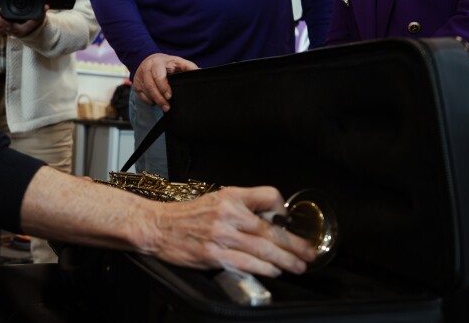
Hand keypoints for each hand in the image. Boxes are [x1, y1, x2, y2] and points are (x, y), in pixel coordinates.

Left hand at [0, 6, 47, 38]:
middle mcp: (14, 31)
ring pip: (0, 25)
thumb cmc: (35, 24)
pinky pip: (0, 24)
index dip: (4, 22)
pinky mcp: (7, 27)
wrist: (33, 30)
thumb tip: (46, 6)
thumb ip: (42, 12)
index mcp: (21, 30)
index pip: (11, 27)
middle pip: (3, 26)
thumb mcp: (39, 18)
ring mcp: (9, 30)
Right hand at [134, 53, 197, 110]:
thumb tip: (200, 72)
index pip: (158, 76)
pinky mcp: (136, 85)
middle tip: (167, 107)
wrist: (149, 60)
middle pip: (150, 86)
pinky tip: (156, 102)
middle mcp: (146, 69)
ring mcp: (139, 77)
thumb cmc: (166, 63)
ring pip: (145, 93)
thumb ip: (189, 67)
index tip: (170, 96)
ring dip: (155, 101)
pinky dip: (149, 101)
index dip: (163, 87)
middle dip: (159, 98)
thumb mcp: (178, 61)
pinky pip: (141, 97)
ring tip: (164, 106)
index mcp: (157, 63)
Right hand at [147, 186, 315, 275]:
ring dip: (285, 260)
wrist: (158, 226)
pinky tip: (274, 271)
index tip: (288, 221)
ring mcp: (222, 236)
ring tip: (299, 266)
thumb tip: (270, 217)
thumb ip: (243, 205)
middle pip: (272, 230)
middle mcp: (229, 214)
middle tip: (310, 253)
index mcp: (231, 197)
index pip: (268, 195)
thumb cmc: (188, 215)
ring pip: (263, 249)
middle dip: (295, 244)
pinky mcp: (214, 256)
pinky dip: (264, 268)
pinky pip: (246, 263)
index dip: (282, 208)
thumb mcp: (217, 199)